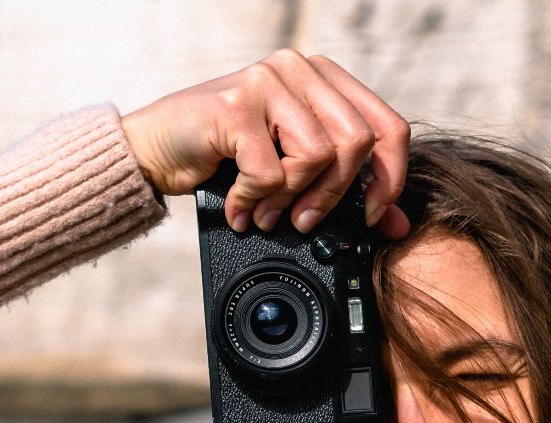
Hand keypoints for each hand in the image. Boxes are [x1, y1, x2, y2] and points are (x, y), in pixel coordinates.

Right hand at [120, 50, 411, 237]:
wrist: (153, 149)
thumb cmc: (223, 157)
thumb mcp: (293, 169)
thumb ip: (345, 188)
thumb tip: (398, 225)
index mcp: (322, 77)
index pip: (387, 126)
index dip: (388, 178)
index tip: (369, 214)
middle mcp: (297, 68)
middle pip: (357, 142)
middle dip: (334, 195)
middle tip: (305, 220)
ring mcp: (266, 81)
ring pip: (317, 156)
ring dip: (290, 200)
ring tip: (266, 211)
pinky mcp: (235, 106)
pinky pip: (270, 172)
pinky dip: (254, 201)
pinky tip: (239, 205)